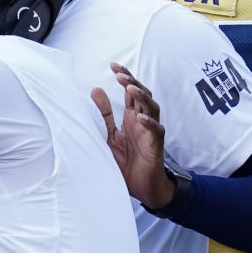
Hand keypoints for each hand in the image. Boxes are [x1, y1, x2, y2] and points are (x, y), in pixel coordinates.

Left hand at [90, 63, 174, 208]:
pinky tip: (140, 118)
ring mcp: (151, 131)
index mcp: (131, 116)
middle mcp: (142, 120)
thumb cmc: (125, 161)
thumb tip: (95, 89)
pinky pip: (156, 130)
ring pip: (152, 108)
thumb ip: (103, 115)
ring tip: (130, 88)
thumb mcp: (108, 135)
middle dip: (132, 82)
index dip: (124, 77)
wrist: (140, 187)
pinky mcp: (156, 145)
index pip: (130, 91)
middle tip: (120, 74)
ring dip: (142, 97)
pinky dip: (149, 123)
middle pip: (142, 95)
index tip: (113, 65)